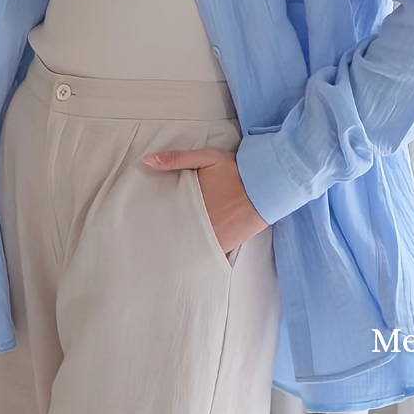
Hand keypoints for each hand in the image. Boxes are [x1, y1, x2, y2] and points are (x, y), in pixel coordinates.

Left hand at [141, 146, 268, 252]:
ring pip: (190, 247)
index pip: (166, 216)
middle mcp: (201, 223)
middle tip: (152, 239)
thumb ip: (176, 159)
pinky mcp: (226, 245)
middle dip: (165, 236)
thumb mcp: (206, 157)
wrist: (268, 184)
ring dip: (181, 246)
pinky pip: (207, 254)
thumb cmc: (235, 169)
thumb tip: (146, 161)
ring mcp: (214, 237)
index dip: (155, 220)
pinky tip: (189, 256)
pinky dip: (199, 254)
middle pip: (176, 234)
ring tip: (166, 251)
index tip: (145, 224)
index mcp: (192, 202)